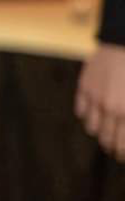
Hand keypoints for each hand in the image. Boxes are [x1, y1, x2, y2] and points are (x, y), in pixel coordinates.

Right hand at [75, 42, 124, 160]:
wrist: (123, 44)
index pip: (122, 143)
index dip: (121, 153)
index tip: (120, 156)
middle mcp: (109, 109)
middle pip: (105, 138)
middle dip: (110, 147)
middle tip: (113, 149)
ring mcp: (94, 98)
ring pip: (90, 127)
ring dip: (98, 131)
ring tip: (103, 131)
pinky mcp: (84, 87)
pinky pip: (80, 110)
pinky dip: (86, 115)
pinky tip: (94, 113)